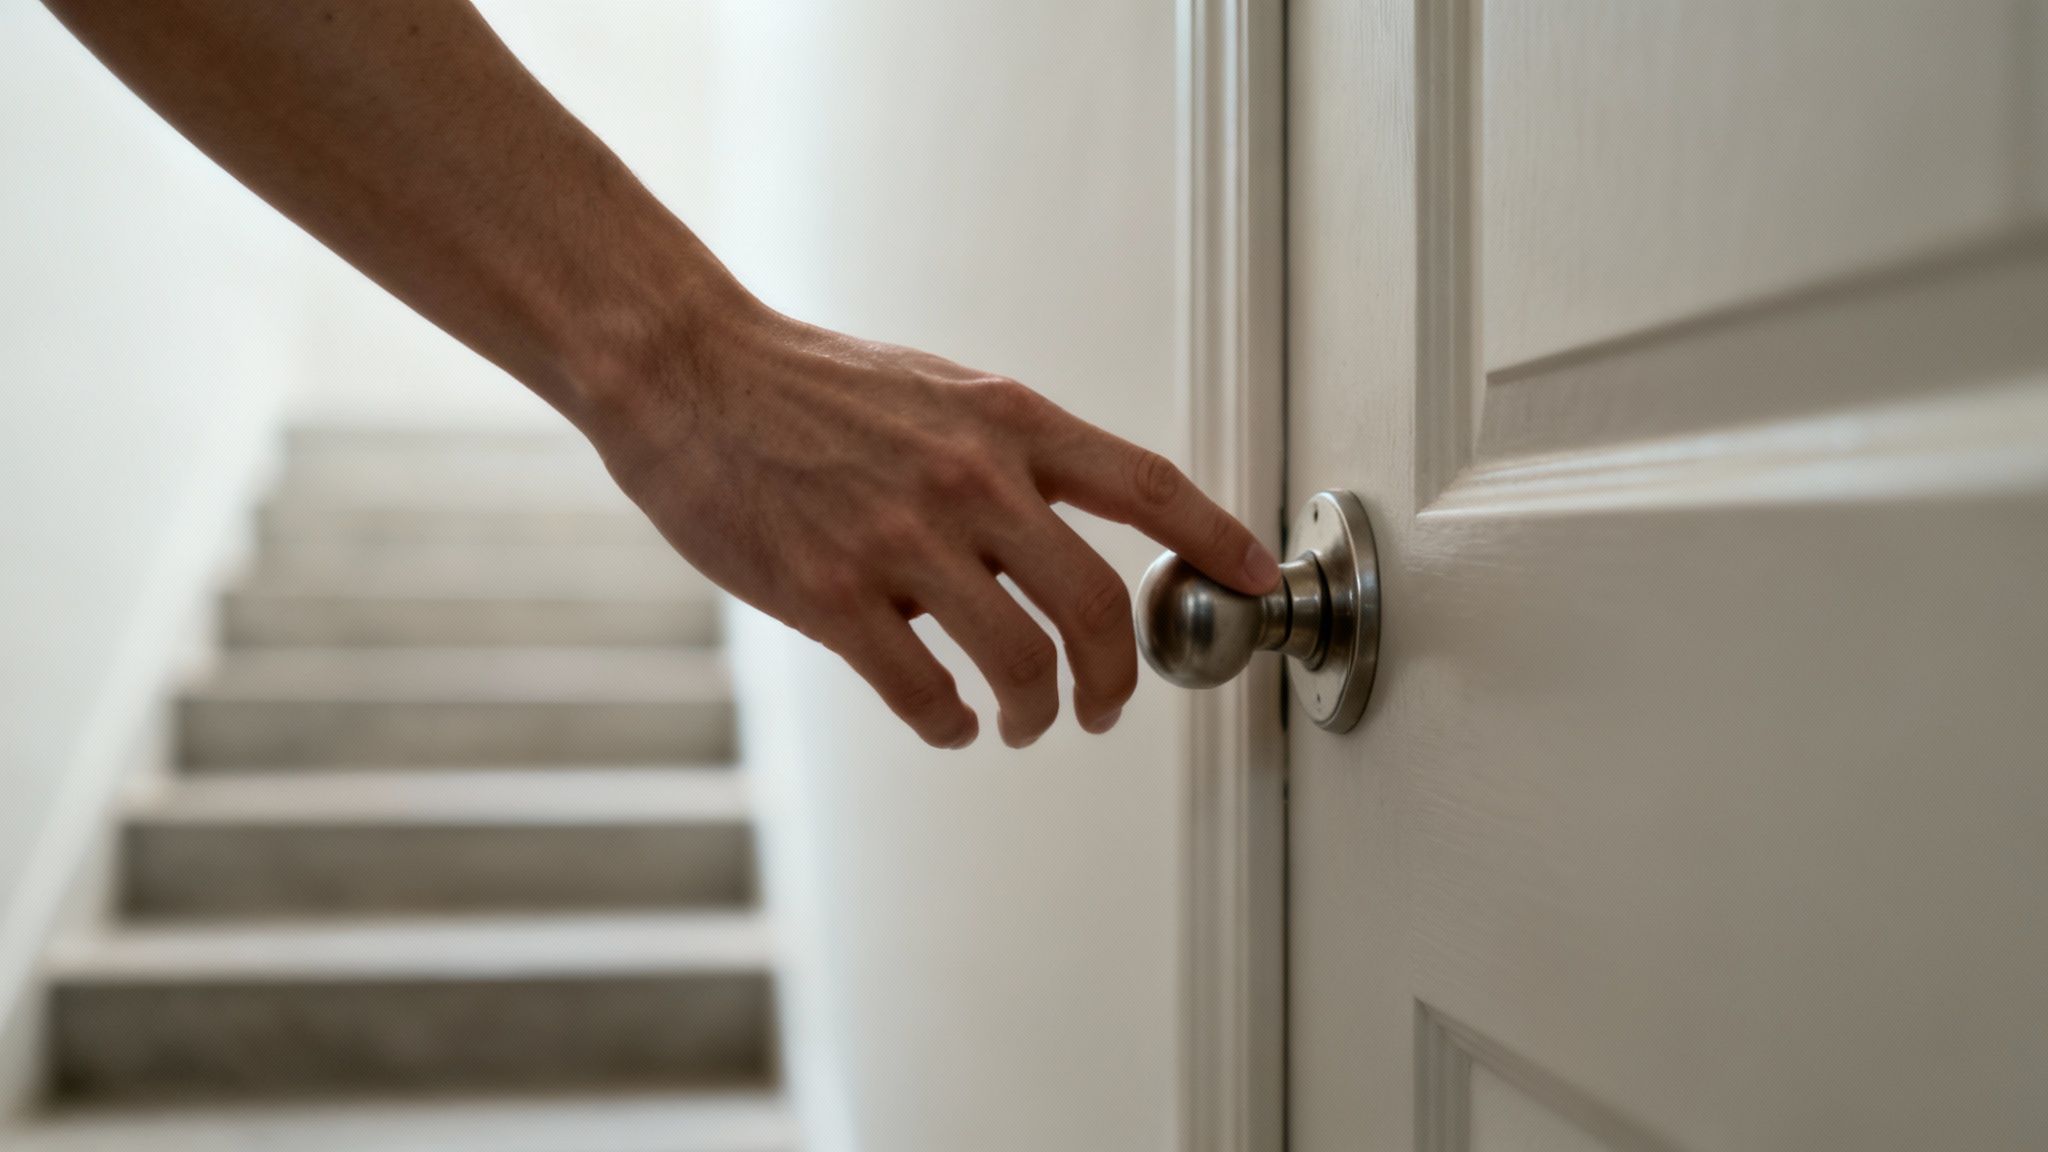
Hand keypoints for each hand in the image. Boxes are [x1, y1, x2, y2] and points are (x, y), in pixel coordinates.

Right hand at [574, 295, 1281, 749]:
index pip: (1147, 486)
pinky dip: (950, 725)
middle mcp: (970, 479)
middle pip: (1097, 607)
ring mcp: (901, 540)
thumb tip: (1070, 532)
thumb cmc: (813, 385)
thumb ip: (1011, 455)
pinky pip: (924, 694)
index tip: (1255, 580)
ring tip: (1022, 723)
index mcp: (1006, 421)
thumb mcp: (939, 390)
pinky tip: (947, 719)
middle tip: (1110, 707)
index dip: (1217, 540)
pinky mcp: (832, 596)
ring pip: (1020, 664)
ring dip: (1036, 715)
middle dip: (1120, 678)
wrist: (689, 373)